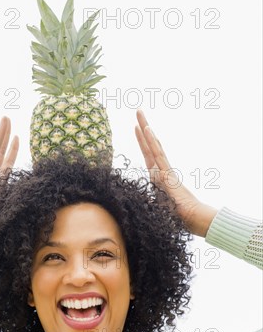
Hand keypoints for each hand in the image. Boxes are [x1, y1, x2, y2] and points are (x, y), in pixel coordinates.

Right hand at [0, 117, 18, 243]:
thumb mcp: (4, 209)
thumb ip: (10, 200)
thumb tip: (27, 198)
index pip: (6, 160)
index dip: (12, 148)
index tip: (16, 135)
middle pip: (0, 150)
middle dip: (5, 133)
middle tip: (7, 117)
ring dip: (2, 133)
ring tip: (5, 118)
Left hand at [135, 109, 216, 236]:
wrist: (193, 220)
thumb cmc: (177, 217)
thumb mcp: (157, 207)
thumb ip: (151, 200)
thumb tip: (139, 202)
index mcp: (158, 177)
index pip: (148, 155)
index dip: (142, 140)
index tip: (137, 128)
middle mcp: (161, 169)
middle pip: (150, 145)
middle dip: (143, 128)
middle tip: (138, 111)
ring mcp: (164, 169)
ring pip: (153, 145)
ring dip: (146, 128)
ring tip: (139, 113)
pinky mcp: (167, 173)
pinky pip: (157, 155)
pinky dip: (152, 142)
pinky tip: (147, 129)